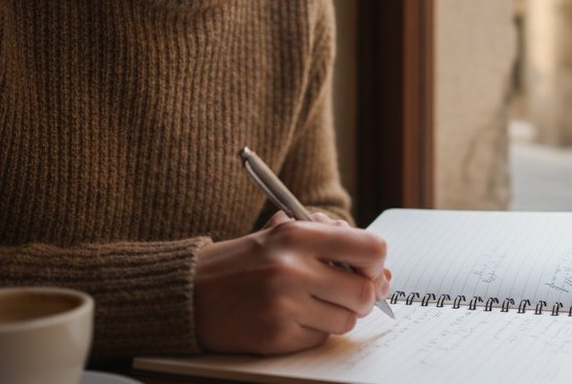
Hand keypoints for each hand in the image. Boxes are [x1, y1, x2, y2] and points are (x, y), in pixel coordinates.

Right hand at [193, 212, 390, 354]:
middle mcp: (293, 269)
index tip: (369, 270)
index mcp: (298, 236)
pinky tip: (291, 318)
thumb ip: (331, 241)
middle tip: (347, 294)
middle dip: (363, 296)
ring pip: (346, 320)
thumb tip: (383, 270)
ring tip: (311, 303)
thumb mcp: (283, 233)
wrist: (188, 292)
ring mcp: (284, 305)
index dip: (376, 263)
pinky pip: (320, 338)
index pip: (370, 248)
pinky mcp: (276, 336)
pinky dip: (313, 330)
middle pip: (364, 292)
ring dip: (337, 315)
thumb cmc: (243, 262)